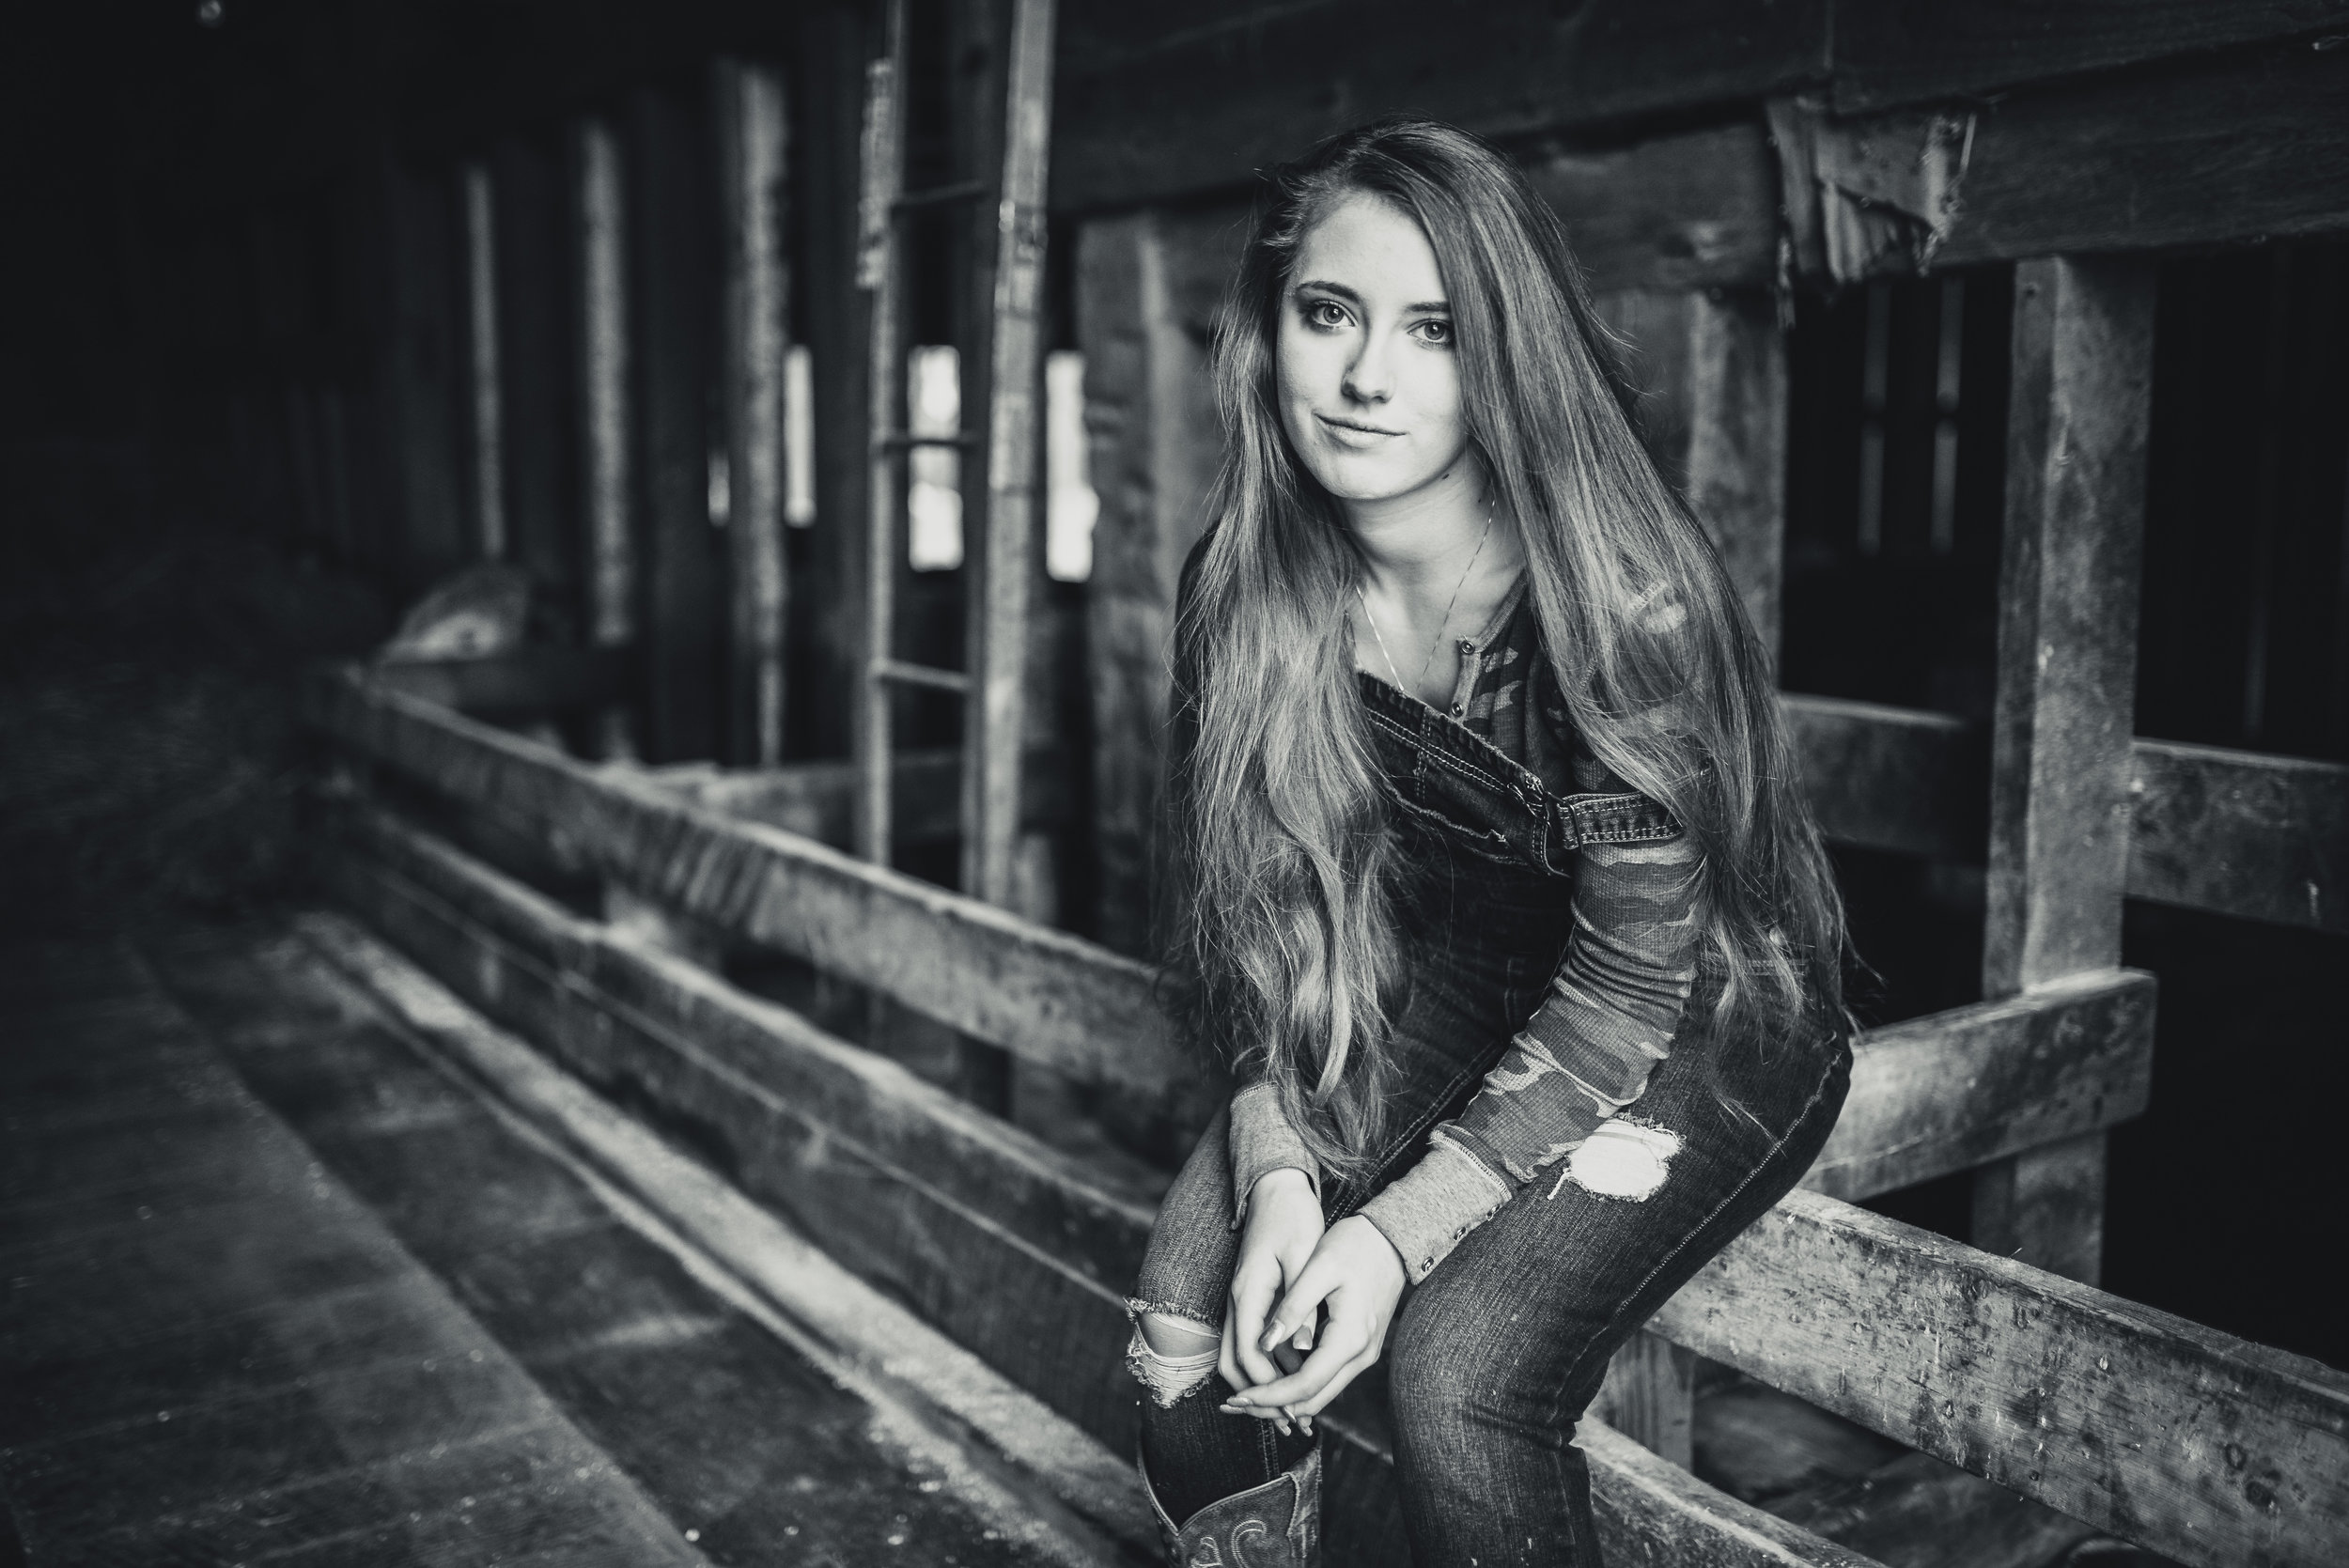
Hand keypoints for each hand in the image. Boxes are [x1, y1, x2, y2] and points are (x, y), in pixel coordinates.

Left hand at [1220, 1215, 1404, 1429]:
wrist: (1393, 1238)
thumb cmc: (1356, 1246)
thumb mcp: (1320, 1268)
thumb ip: (1293, 1308)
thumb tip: (1266, 1344)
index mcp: (1350, 1338)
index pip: (1305, 1385)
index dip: (1269, 1395)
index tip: (1238, 1397)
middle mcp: (1361, 1355)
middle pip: (1313, 1400)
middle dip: (1273, 1406)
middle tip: (1235, 1404)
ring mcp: (1363, 1355)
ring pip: (1320, 1393)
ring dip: (1285, 1399)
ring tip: (1247, 1394)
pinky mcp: (1359, 1348)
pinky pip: (1327, 1378)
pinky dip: (1299, 1385)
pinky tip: (1273, 1378)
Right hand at [1221, 1168, 1323, 1399]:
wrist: (1276, 1186)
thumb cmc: (1293, 1216)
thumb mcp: (1304, 1256)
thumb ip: (1302, 1304)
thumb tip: (1302, 1350)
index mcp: (1248, 1292)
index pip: (1249, 1355)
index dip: (1270, 1387)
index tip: (1296, 1408)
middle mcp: (1237, 1300)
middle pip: (1233, 1364)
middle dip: (1259, 1397)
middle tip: (1292, 1421)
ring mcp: (1240, 1300)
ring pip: (1239, 1356)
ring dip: (1262, 1385)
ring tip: (1296, 1409)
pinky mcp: (1250, 1298)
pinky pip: (1250, 1342)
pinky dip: (1268, 1366)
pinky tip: (1296, 1373)